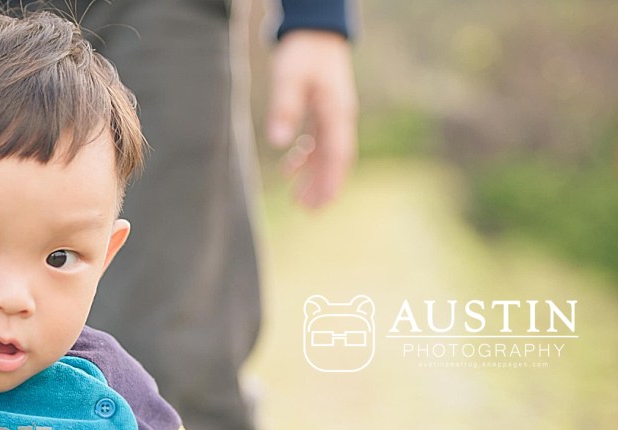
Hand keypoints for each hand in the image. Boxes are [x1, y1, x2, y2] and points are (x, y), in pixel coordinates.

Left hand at [265, 30, 357, 207]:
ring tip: (299, 200)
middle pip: (335, 160)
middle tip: (310, 211)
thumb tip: (278, 143)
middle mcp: (339, 117)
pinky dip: (306, 158)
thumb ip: (284, 110)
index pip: (337, 155)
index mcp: (336, 113)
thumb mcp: (289, 80)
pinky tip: (290, 170)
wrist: (314, 29)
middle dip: (324, 186)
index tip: (323, 204)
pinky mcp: (323, 109)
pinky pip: (319, 141)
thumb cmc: (302, 53)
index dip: (331, 181)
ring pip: (327, 153)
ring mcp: (333, 114)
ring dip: (314, 176)